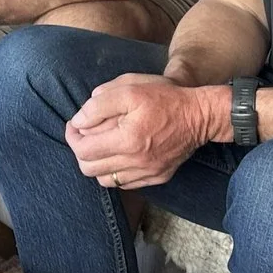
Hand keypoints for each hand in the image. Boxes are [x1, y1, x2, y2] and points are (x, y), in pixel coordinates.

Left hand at [65, 74, 222, 188]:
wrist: (201, 115)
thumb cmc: (165, 98)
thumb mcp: (130, 89)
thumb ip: (99, 105)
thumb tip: (79, 122)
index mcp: (128, 140)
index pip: (84, 150)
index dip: (72, 136)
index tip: (74, 124)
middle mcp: (137, 162)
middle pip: (90, 169)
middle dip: (81, 151)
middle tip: (84, 135)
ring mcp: (148, 173)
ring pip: (105, 180)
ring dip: (96, 164)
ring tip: (100, 145)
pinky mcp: (158, 177)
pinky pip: (125, 184)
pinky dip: (115, 172)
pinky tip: (118, 155)